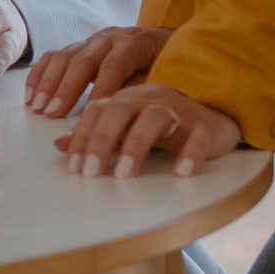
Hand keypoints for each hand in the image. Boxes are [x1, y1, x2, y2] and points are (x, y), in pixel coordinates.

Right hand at [24, 23, 171, 116]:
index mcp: (133, 43)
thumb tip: (117, 124)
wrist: (163, 46)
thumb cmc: (163, 71)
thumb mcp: (159, 84)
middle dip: (66, 89)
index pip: (114, 66)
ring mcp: (91, 40)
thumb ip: (138, 99)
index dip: (101, 89)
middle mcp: (109, 38)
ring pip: (64, 56)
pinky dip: (40, 76)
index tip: (90, 113)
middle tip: (52, 114)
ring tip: (37, 108)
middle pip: (83, 60)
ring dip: (47, 83)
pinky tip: (31, 96)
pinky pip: (53, 57)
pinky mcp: (78, 47)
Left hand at [55, 83, 241, 178]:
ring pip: (155, 119)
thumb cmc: (165, 121)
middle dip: (101, 141)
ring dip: (137, 145)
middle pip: (119, 112)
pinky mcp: (205, 127)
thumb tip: (60, 145)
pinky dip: (190, 153)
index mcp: (127, 99)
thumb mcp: (128, 126)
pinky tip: (181, 171)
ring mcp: (178, 111)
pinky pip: (199, 137)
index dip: (83, 138)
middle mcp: (148, 99)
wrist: (214, 112)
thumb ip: (96, 134)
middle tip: (90, 173)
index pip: (97, 113)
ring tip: (124, 174)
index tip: (73, 167)